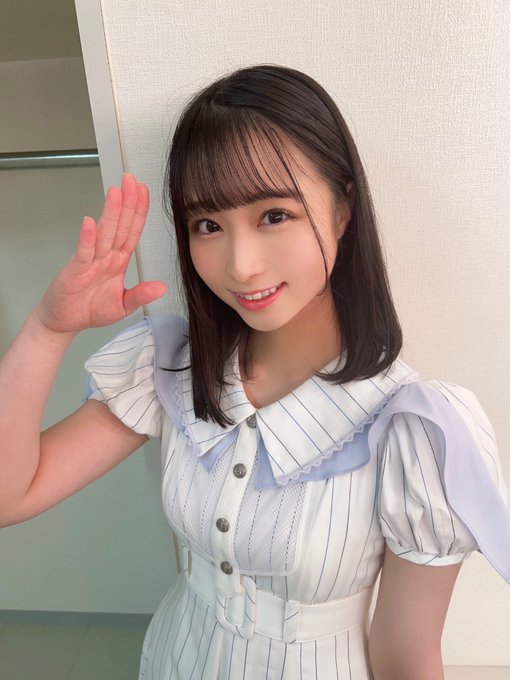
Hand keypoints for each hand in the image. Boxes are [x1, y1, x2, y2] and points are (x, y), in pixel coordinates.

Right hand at [35, 173, 166, 333]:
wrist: (63, 321)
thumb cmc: (89, 309)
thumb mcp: (122, 306)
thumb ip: (140, 296)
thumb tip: (161, 287)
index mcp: (118, 261)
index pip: (132, 232)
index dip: (139, 212)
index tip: (144, 191)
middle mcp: (105, 257)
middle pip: (119, 226)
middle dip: (127, 202)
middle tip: (131, 180)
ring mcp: (90, 262)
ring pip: (104, 234)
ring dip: (111, 213)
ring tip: (116, 193)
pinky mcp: (75, 272)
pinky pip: (83, 253)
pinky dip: (87, 239)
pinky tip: (90, 223)